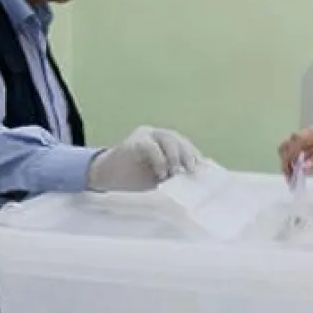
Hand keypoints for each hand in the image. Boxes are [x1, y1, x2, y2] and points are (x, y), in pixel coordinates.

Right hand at [87, 126, 202, 191]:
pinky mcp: (134, 140)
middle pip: (179, 140)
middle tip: (192, 170)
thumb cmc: (135, 178)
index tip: (204, 170)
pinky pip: (151, 146)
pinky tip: (161, 173)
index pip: (186, 146)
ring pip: (168, 139)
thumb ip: (175, 173)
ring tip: (176, 173)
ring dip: (175, 157)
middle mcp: (158, 135)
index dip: (195, 156)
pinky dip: (159, 160)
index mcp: (166, 142)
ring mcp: (146, 135)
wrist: (108, 176)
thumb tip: (195, 177)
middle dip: (188, 155)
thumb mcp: (160, 177)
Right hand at [278, 124, 312, 176]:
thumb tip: (304, 167)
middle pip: (288, 144)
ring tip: (293, 179)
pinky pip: (299, 154)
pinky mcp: (311, 145)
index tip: (289, 171)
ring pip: (290, 149)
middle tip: (290, 178)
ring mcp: (309, 139)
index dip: (289, 155)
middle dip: (285, 161)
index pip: (296, 141)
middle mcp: (308, 134)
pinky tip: (299, 174)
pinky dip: (296, 164)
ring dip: (289, 163)